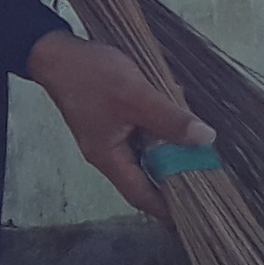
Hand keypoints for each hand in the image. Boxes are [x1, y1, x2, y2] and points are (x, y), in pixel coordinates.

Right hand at [22, 32, 209, 217]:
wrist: (57, 52)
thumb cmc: (90, 75)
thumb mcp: (136, 96)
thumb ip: (170, 118)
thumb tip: (205, 139)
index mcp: (108, 158)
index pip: (141, 196)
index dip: (167, 208)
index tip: (195, 212)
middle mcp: (108, 153)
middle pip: (146, 177)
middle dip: (174, 175)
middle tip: (205, 175)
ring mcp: (110, 137)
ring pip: (146, 154)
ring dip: (169, 150)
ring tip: (196, 147)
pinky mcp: (113, 121)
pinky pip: (142, 134)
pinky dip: (160, 130)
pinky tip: (176, 117)